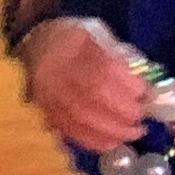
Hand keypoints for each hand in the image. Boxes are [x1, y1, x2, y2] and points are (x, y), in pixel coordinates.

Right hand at [22, 15, 158, 155]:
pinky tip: (113, 142)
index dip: (124, 83)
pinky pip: (69, 131)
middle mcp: (55, 72)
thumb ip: (113, 53)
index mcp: (69, 46)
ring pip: (80, 117)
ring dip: (112, 129)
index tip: (144, 91)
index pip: (99, 68)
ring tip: (134, 132)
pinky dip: (93, 140)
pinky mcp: (45, 112)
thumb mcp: (92, 32)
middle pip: (91, 96)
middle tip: (142, 116)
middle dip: (122, 110)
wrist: (30, 46)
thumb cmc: (69, 38)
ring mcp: (48, 95)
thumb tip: (140, 76)